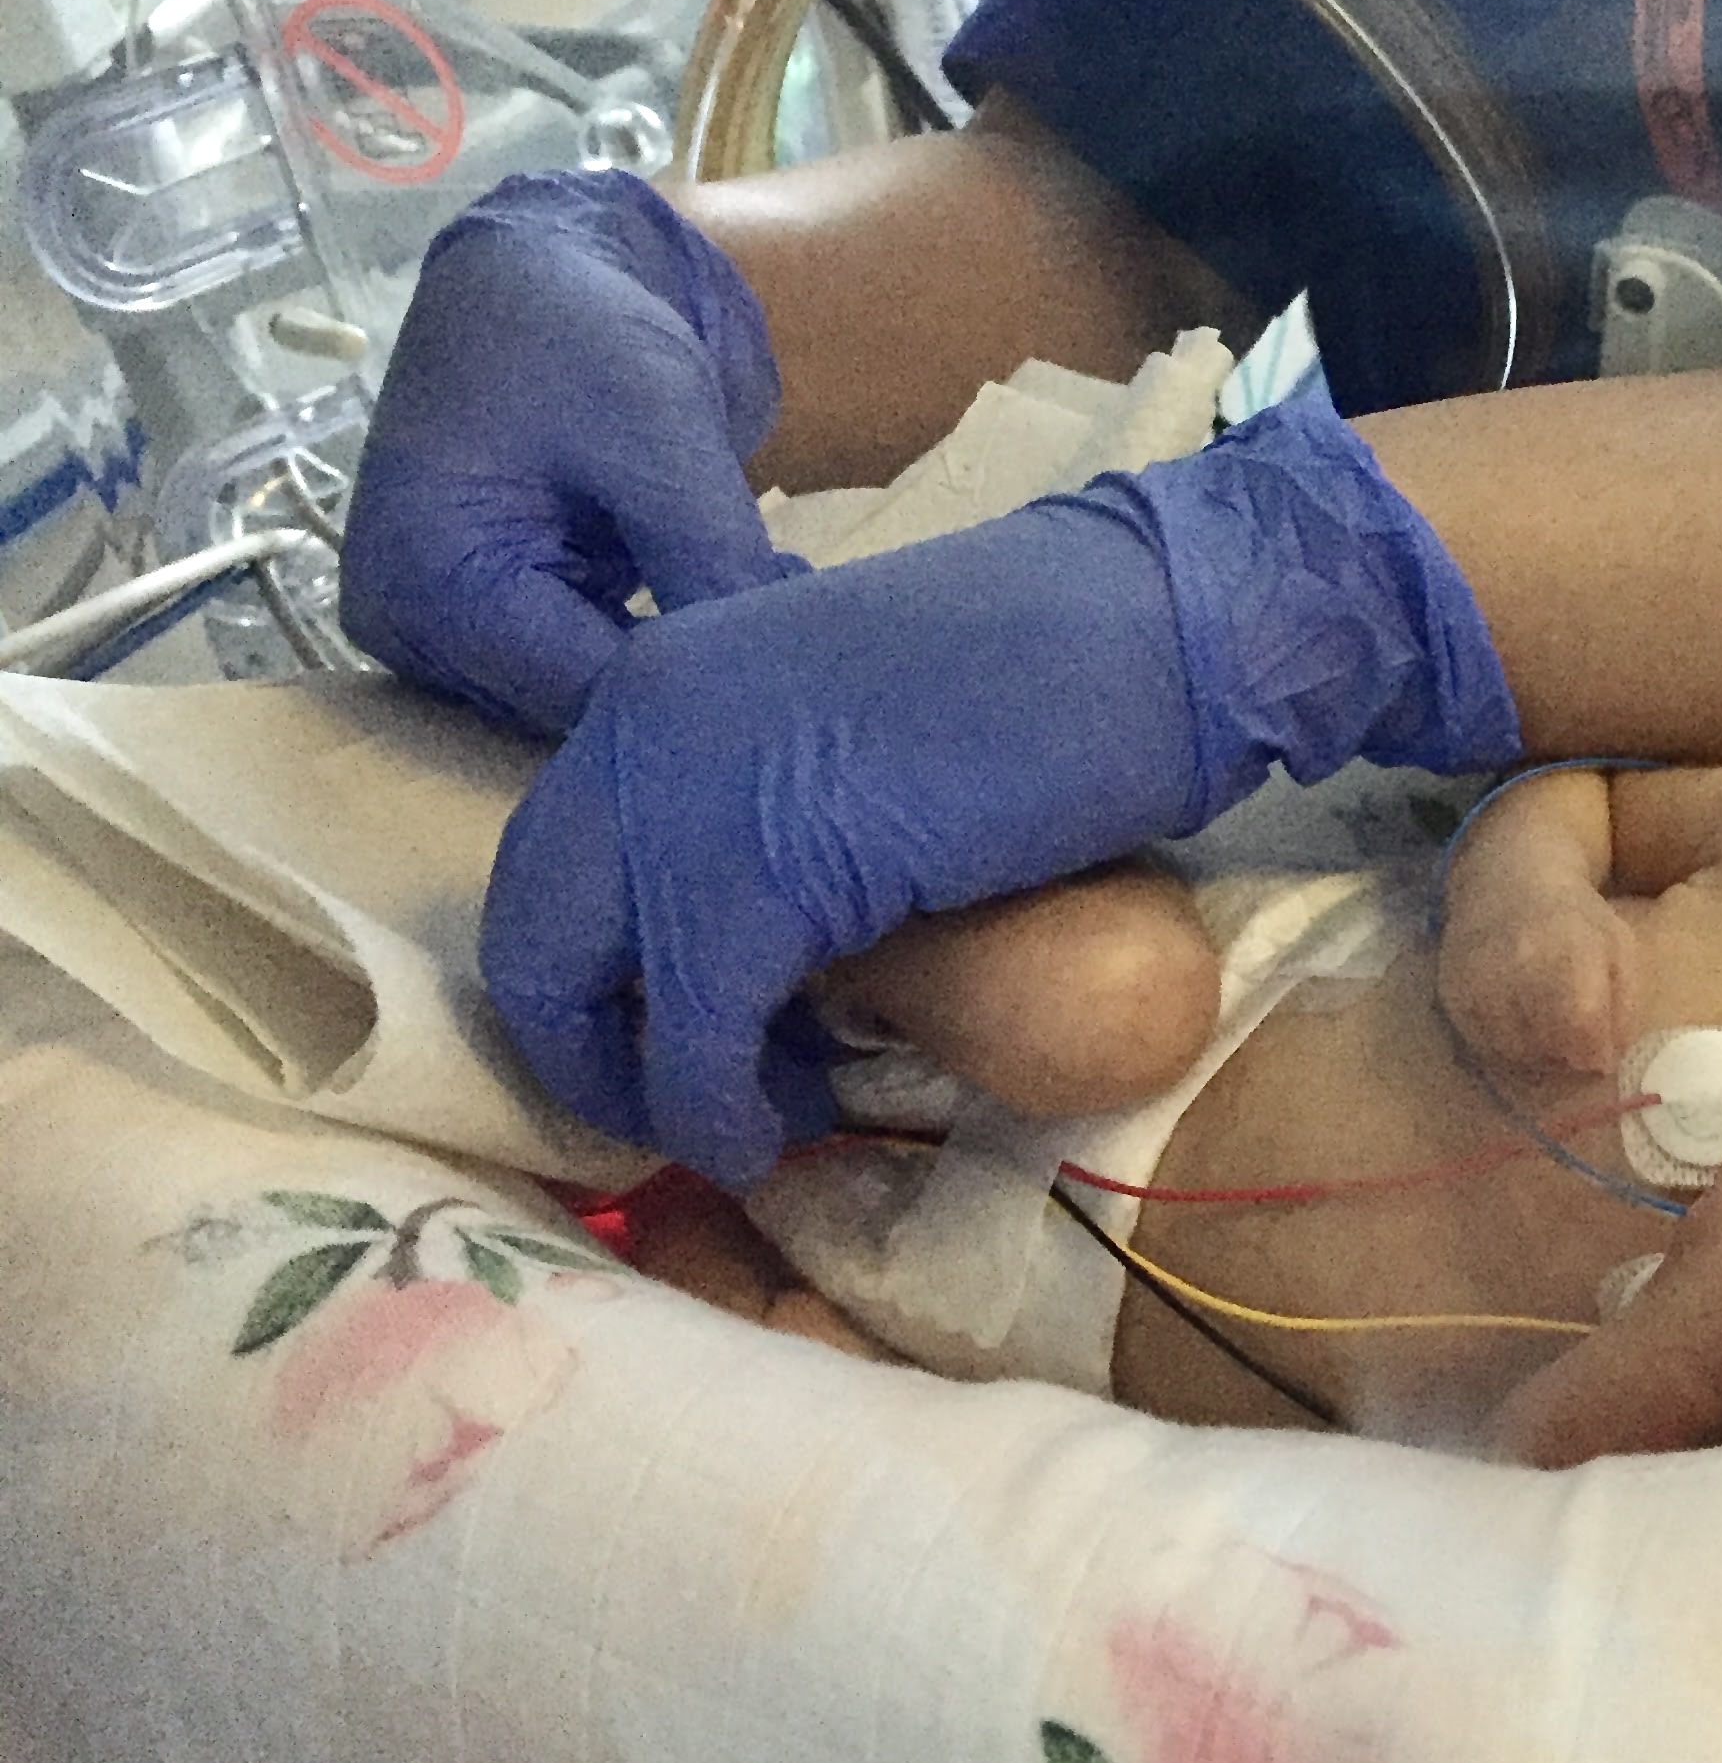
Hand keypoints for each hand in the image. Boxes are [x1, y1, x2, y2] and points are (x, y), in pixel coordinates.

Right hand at [341, 171, 800, 737]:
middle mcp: (427, 633)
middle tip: (811, 652)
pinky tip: (761, 601)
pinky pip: (608, 662)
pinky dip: (681, 641)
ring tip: (793, 616)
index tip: (797, 679)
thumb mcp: (653, 432)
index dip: (690, 696)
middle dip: (696, 684)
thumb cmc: (574, 325)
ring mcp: (470, 633)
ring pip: (604, 696)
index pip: (575, 691)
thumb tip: (777, 672)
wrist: (546, 262)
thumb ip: (709, 557)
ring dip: (697, 665)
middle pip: (582, 709)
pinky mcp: (524, 617)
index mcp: (427, 586)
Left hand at [481, 386, 1518, 1187]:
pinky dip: (715, 1114)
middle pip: (534, 935)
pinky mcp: (755, 879)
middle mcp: (637, 725)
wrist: (1148, 631)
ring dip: (658, 1094)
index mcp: (660, 679)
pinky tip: (775, 1131)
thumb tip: (747, 975)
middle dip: (593, 1049)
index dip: (598, 975)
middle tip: (697, 1100)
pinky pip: (688, 1039)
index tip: (679, 1036)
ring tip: (760, 1116)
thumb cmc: (1046, 679)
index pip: (554, 859)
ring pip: (583, 996)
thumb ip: (771, 824)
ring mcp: (682, 796)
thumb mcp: (854, 740)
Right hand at [1436, 887, 1639, 1076]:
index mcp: (1572, 952)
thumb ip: (1624, 1007)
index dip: (1594, 1051)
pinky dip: (1503, 1044)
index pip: (1582, 1025)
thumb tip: (1607, 1061)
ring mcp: (1483, 980)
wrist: (1509, 882)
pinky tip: (1516, 1019)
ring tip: (1545, 1026)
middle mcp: (1522, 965)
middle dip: (1567, 1055)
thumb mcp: (1619, 948)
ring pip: (1514, 1052)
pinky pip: (1483, 1045)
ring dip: (1535, 1054)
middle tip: (1572, 1038)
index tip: (1598, 1051)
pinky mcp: (1454, 992)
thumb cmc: (1576, 919)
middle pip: (1548, 1047)